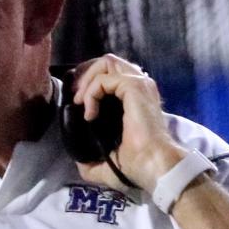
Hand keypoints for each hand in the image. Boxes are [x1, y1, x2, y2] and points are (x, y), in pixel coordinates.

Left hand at [71, 54, 186, 194]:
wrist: (152, 166)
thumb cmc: (137, 166)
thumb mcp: (107, 164)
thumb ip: (91, 161)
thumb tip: (78, 161)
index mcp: (134, 100)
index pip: (111, 75)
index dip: (90, 83)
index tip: (77, 104)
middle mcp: (139, 87)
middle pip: (108, 62)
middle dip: (86, 76)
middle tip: (76, 99)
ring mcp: (139, 84)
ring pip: (107, 62)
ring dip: (88, 81)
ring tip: (80, 103)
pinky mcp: (134, 87)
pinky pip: (104, 79)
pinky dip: (91, 93)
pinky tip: (90, 114)